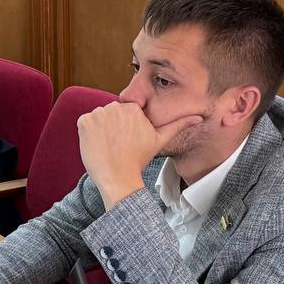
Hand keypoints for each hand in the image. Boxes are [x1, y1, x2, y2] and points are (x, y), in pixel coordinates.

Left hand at [78, 102, 202, 208]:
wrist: (118, 176)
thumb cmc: (138, 159)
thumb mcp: (160, 140)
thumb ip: (178, 124)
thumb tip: (199, 117)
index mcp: (133, 108)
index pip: (126, 112)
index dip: (125, 127)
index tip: (127, 140)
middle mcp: (115, 106)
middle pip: (111, 114)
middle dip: (113, 126)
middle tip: (119, 145)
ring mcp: (98, 113)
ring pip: (99, 118)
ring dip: (101, 129)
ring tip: (109, 146)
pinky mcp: (84, 122)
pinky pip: (85, 123)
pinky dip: (88, 133)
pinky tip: (97, 144)